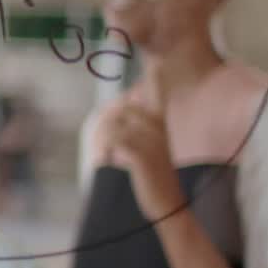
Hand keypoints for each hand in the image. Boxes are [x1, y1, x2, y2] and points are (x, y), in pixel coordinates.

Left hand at [107, 89, 182, 219]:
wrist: (168, 205)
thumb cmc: (153, 176)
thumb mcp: (149, 148)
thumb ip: (133, 129)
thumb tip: (114, 112)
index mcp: (160, 122)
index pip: (157, 90)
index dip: (155, 77)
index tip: (153, 62)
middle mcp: (158, 127)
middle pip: (119, 112)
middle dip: (103, 129)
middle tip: (99, 149)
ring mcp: (152, 141)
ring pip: (114, 129)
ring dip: (102, 144)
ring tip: (102, 159)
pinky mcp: (142, 156)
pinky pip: (115, 145)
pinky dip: (105, 154)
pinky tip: (106, 164)